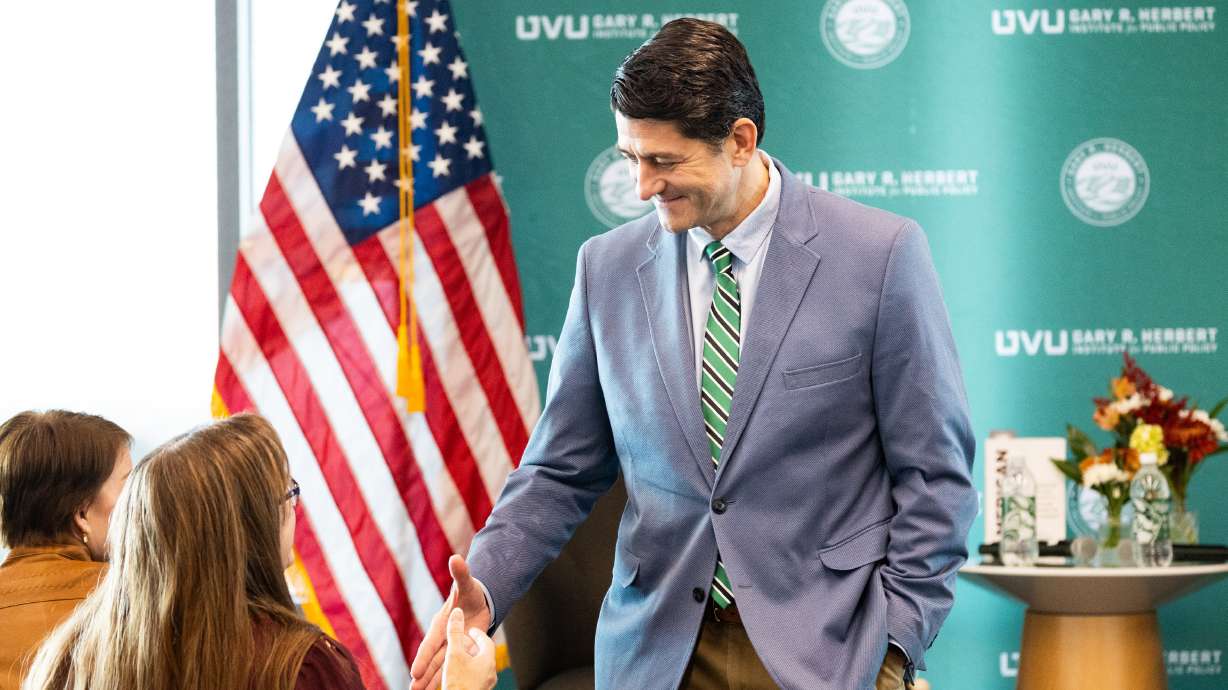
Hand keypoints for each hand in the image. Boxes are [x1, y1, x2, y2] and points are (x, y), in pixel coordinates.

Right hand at [410, 555, 492, 689]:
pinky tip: (442, 688)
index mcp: (442, 623)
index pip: (431, 643)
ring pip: (440, 665)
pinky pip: (452, 666)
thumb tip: (456, 557)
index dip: (423, 657)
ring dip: (432, 679)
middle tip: (413, 689)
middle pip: (433, 659)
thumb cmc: (471, 592)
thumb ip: (461, 573)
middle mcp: (443, 636)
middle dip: (423, 674)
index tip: (415, 672)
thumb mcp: (467, 584)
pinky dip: (446, 677)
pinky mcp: (459, 650)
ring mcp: (450, 645)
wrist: (478, 600)